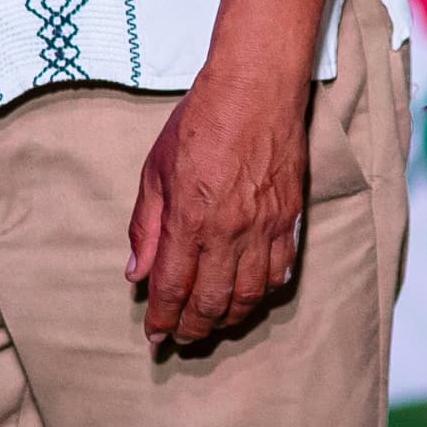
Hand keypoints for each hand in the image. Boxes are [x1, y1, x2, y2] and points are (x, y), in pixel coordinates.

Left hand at [125, 64, 309, 349]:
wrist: (256, 89)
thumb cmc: (201, 122)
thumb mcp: (155, 170)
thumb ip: (145, 225)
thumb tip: (136, 271)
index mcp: (189, 219)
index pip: (173, 288)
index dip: (162, 319)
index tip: (155, 337)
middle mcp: (229, 231)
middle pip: (212, 303)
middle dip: (193, 328)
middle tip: (181, 337)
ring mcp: (264, 227)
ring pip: (249, 296)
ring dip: (228, 318)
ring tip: (213, 322)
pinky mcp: (289, 218)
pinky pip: (280, 272)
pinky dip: (264, 292)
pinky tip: (250, 295)